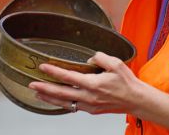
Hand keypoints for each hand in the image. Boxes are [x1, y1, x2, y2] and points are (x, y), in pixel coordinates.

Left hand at [28, 52, 143, 113]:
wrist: (136, 100)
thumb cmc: (127, 82)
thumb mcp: (116, 64)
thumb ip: (100, 58)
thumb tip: (89, 58)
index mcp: (93, 84)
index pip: (68, 77)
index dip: (54, 71)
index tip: (43, 66)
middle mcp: (89, 96)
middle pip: (61, 93)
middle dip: (44, 88)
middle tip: (32, 84)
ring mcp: (89, 105)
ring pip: (64, 103)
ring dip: (49, 98)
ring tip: (38, 93)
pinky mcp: (91, 110)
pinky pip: (72, 107)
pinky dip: (61, 104)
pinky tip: (55, 100)